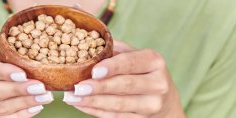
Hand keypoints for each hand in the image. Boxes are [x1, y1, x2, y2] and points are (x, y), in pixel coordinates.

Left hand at [63, 40, 184, 117]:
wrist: (164, 99)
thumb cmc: (141, 70)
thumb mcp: (134, 55)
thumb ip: (114, 50)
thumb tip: (86, 44)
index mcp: (154, 61)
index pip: (131, 63)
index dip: (112, 67)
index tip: (94, 71)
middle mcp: (158, 83)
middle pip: (124, 86)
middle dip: (98, 88)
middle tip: (77, 88)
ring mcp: (152, 104)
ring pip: (119, 105)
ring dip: (92, 102)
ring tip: (71, 98)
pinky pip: (116, 117)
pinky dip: (95, 111)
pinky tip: (80, 105)